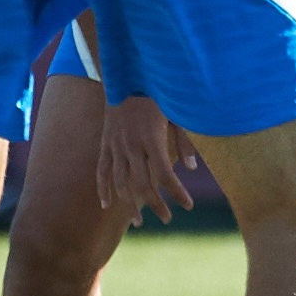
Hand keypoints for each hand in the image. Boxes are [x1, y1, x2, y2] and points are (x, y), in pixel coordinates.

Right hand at [97, 92, 199, 224]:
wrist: (125, 74)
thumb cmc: (157, 92)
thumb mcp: (176, 113)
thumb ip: (184, 141)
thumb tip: (193, 168)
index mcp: (152, 139)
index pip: (166, 176)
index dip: (178, 193)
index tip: (188, 205)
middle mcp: (132, 146)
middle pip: (143, 185)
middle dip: (156, 205)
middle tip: (167, 219)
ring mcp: (115, 146)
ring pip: (121, 183)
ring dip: (130, 205)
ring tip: (139, 222)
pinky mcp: (105, 143)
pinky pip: (102, 170)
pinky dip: (104, 189)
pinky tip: (107, 205)